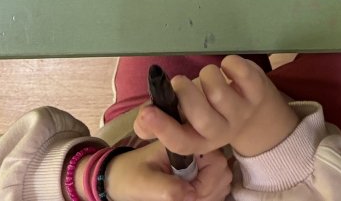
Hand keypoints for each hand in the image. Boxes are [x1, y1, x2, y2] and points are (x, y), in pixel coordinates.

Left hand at [94, 140, 232, 200]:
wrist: (118, 179)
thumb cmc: (128, 176)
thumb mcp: (142, 182)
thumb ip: (166, 188)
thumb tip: (191, 195)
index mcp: (185, 144)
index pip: (216, 162)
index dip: (207, 182)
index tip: (189, 193)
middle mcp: (197, 150)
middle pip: (222, 174)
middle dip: (207, 192)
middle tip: (187, 199)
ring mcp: (200, 163)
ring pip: (221, 183)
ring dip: (207, 197)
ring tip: (187, 199)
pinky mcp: (199, 176)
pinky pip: (215, 189)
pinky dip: (206, 198)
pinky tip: (190, 199)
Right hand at [133, 56, 299, 159]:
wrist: (256, 117)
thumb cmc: (208, 113)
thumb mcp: (184, 122)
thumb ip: (157, 122)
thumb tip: (142, 118)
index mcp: (199, 141)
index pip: (180, 142)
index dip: (162, 128)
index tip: (147, 112)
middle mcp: (221, 131)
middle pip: (201, 117)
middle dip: (185, 93)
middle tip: (179, 82)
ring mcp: (241, 112)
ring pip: (218, 92)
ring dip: (206, 76)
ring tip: (207, 75)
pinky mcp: (258, 92)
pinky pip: (241, 73)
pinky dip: (230, 64)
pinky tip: (228, 67)